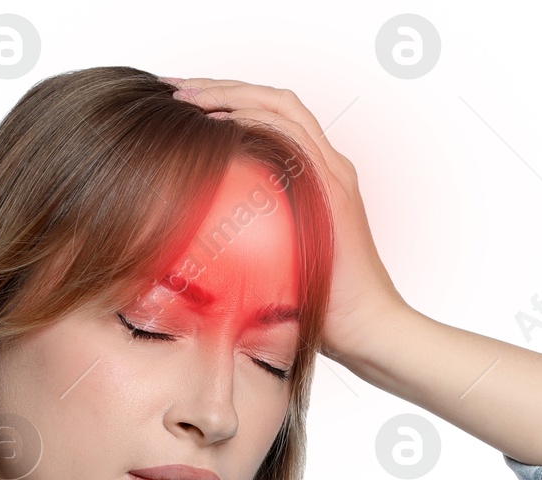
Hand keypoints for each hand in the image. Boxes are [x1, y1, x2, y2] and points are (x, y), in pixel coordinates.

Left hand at [165, 77, 406, 368]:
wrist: (367, 331)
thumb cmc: (318, 315)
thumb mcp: (268, 273)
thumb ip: (241, 251)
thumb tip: (185, 259)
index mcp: (314, 178)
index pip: (269, 120)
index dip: (227, 102)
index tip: (182, 108)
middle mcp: (328, 165)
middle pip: (273, 102)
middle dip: (221, 86)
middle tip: (174, 89)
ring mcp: (335, 173)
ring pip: (282, 108)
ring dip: (231, 95)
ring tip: (187, 97)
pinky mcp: (336, 189)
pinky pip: (294, 140)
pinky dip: (256, 122)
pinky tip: (218, 125)